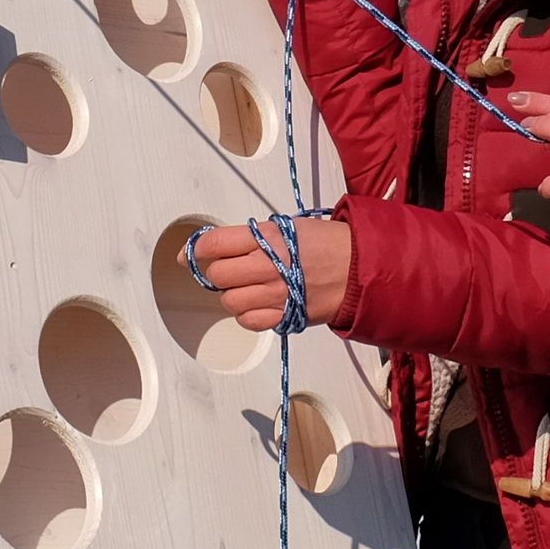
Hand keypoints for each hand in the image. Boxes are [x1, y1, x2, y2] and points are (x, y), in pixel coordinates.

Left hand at [187, 217, 353, 330]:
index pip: (213, 245)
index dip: (195, 250)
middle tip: (232, 269)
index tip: (190, 255)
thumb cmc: (324, 243)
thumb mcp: (284, 227)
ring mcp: (275, 294)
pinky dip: (247, 314)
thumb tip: (209, 247)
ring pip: (229, 301)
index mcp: (266, 238)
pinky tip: (259, 303)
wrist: (359, 268)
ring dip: (232, 295)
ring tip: (249, 287)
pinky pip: (248, 321)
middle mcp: (267, 266)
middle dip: (219, 273)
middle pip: (217, 275)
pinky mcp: (284, 316)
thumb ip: (247, 238)